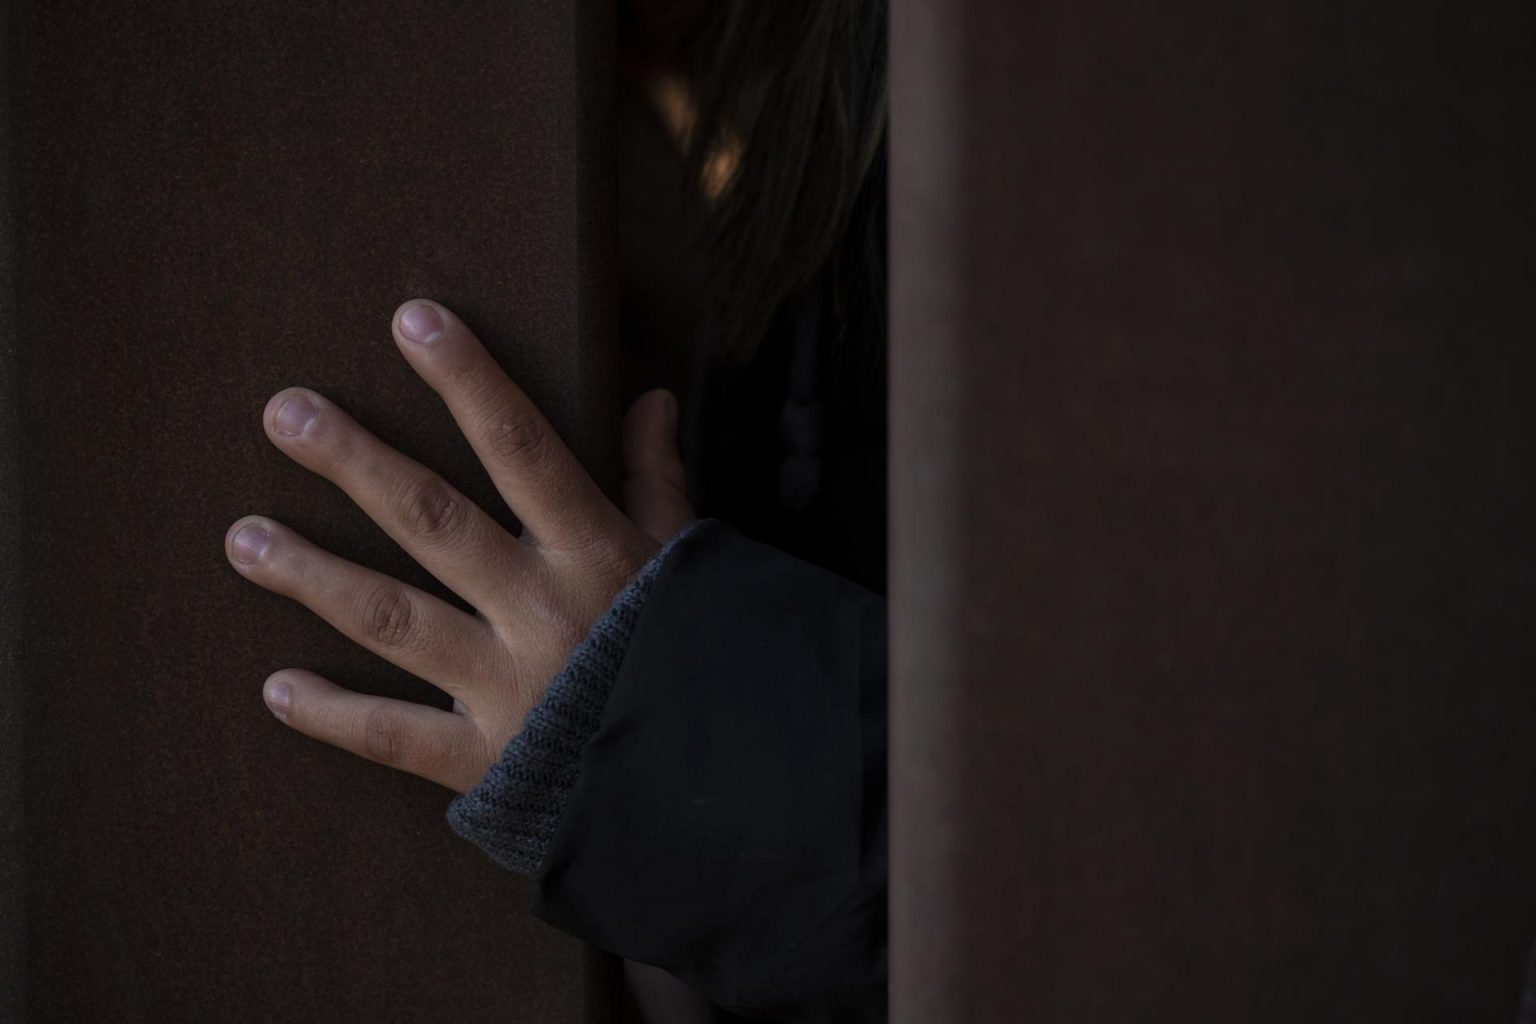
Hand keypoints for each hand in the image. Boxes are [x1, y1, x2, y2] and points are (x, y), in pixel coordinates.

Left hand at [223, 299, 695, 794]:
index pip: (524, 447)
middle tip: (285, 413)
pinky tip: (274, 689)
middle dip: (356, 462)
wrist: (713, 776)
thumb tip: (651, 398)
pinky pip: (395, 734)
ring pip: (393, 620)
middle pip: (433, 520)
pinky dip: (333, 715)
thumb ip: (657, 480)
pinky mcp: (484, 760)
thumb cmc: (695, 654)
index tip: (411, 320)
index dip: (468, 381)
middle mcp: (540, 610)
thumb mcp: (685, 560)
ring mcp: (506, 686)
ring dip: (313, 577)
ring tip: (243, 538)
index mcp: (594, 552)